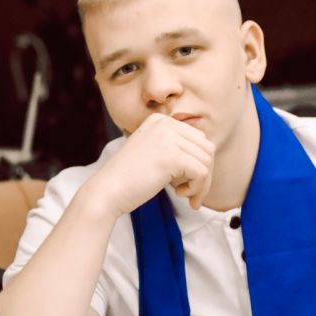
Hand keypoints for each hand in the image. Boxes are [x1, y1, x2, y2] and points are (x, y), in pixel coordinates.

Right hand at [95, 112, 215, 213]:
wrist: (107, 191)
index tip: (186, 181)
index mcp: (160, 120)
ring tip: (184, 194)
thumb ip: (176, 147)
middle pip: (206, 148)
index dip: (198, 162)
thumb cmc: (129, 178)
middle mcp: (165, 124)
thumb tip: (209, 155)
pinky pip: (202, 173)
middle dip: (204, 173)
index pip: (198, 139)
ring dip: (202, 183)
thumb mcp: (153, 152)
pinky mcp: (172, 157)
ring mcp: (169, 138)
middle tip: (189, 191)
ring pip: (207, 161)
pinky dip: (198, 189)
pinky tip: (180, 195)